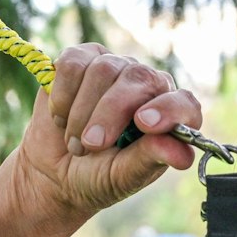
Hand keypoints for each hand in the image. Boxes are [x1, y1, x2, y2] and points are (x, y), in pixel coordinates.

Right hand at [0, 45, 203, 236]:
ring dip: (81, 112)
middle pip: (138, 77)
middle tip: (92, 144)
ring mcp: (114, 67)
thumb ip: (150, 160)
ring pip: (102, 69)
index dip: (168, 109)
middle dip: (111, 112)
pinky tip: (61, 117)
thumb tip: (182, 155)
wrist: (53, 174)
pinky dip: (62, 95)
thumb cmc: (97, 176)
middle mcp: (146, 85)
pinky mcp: (80, 60)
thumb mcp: (124, 176)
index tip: (144, 124)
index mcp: (167, 115)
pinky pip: (72, 65)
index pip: (184, 102)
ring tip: (76, 142)